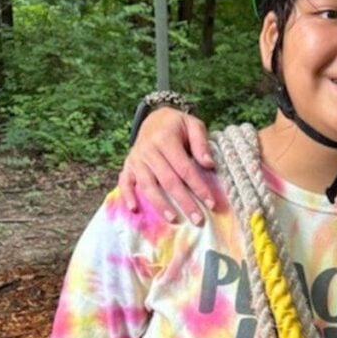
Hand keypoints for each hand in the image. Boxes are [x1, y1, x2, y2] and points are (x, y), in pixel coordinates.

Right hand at [117, 107, 223, 224]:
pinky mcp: (128, 166)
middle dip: (184, 202)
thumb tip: (209, 164)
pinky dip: (127, 196)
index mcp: (166, 140)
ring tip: (173, 219)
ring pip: (148, 185)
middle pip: (168, 181)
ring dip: (160, 204)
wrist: (154, 118)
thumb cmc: (177, 125)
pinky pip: (125, 182)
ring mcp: (136, 159)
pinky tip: (134, 210)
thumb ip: (201, 143)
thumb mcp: (193, 125)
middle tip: (198, 219)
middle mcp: (149, 151)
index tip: (211, 203)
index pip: (185, 168)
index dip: (198, 187)